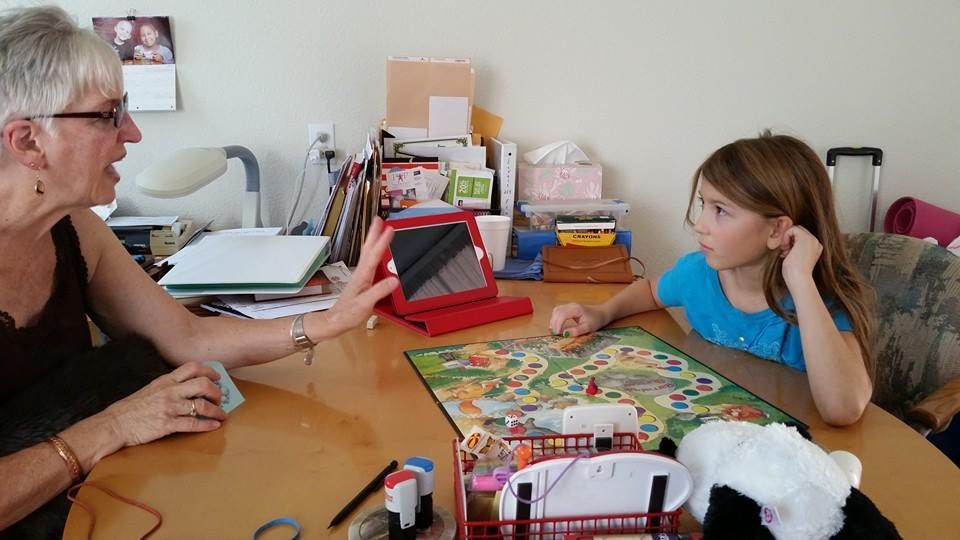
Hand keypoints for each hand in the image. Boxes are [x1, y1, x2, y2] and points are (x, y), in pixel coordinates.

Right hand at [103, 362, 225, 447]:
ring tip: (221, 414)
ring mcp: (169, 407)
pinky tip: (214, 425)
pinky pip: (193, 423)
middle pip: (202, 384)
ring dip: (216, 410)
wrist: (114, 424)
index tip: (218, 377)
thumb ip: (168, 386)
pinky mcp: (167, 424)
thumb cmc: (131, 408)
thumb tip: (188, 387)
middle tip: (220, 398)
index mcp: (165, 381)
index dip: (209, 371)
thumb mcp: (150, 389)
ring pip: (201, 405)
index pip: (192, 368)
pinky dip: (207, 424)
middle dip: (216, 391)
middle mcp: (170, 391)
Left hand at [322, 217, 398, 334]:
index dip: (382, 241)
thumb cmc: (348, 314)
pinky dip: (373, 252)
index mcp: (362, 276)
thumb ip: (379, 291)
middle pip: (368, 249)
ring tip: (378, 229)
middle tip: (379, 219)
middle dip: (374, 233)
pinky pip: (369, 262)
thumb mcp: (365, 304)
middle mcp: (360, 273)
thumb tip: (395, 279)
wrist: (335, 321)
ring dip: (372, 240)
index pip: (374, 255)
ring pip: (367, 253)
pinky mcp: (361, 281)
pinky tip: (377, 253)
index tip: (390, 229)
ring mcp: (360, 276)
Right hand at [549, 303, 608, 336]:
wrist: (602, 313)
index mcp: (576, 309)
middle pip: (557, 312)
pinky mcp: (568, 308)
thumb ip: (576, 331)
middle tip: (555, 334)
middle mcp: (571, 305)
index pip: (562, 315)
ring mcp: (569, 305)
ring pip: (556, 310)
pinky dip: (555, 318)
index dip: (558, 324)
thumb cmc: (596, 320)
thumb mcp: (588, 328)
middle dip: (554, 323)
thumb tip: (564, 334)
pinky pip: (558, 311)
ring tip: (555, 331)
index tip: (558, 334)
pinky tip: (556, 326)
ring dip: (553, 320)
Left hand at [780, 225, 822, 287]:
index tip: (786, 252)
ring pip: (795, 229)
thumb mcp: (794, 258)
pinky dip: (785, 237)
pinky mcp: (805, 238)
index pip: (801, 236)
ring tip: (785, 252)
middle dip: (789, 239)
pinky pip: (792, 229)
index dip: (790, 241)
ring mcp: (812, 240)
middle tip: (785, 251)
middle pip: (798, 231)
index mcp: (815, 248)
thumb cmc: (794, 273)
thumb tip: (784, 242)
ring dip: (787, 239)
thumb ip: (793, 249)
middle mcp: (816, 242)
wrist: (799, 279)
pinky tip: (785, 248)